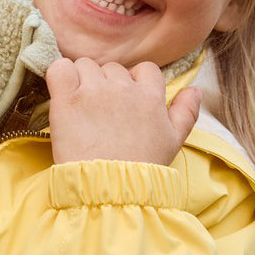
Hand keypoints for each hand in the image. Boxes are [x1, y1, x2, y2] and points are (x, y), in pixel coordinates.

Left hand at [46, 58, 201, 164]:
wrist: (109, 189)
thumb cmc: (142, 168)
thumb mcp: (173, 141)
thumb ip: (186, 112)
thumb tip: (195, 90)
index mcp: (150, 94)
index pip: (143, 69)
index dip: (132, 82)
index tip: (124, 102)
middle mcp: (123, 87)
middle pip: (111, 68)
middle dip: (104, 85)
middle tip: (99, 114)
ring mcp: (93, 91)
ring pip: (84, 65)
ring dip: (81, 81)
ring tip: (80, 110)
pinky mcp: (67, 99)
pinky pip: (59, 69)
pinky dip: (59, 76)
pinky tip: (62, 95)